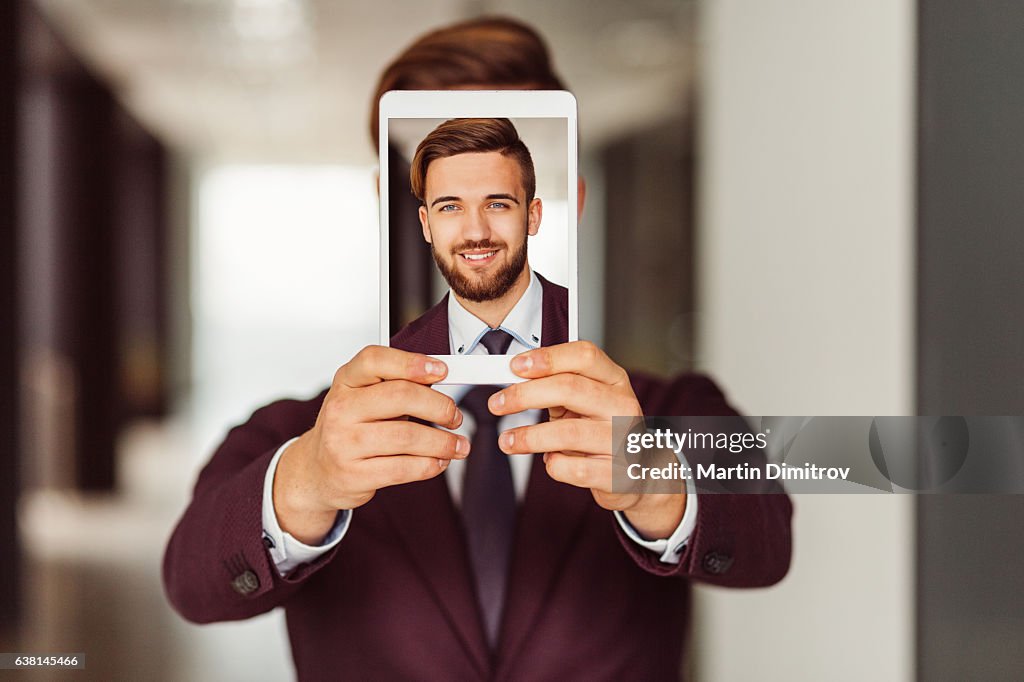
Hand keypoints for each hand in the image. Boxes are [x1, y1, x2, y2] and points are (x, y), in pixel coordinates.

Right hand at [274, 346, 468, 543]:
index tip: (440, 371)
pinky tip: (438, 461)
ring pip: (407, 436)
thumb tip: (439, 381)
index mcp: (346, 381)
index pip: (376, 360)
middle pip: (400, 396)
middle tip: (453, 415)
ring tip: (456, 444)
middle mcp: (341, 409)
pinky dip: (429, 465)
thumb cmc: (348, 428)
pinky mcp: (354, 474)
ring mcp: (344, 443)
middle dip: (439, 406)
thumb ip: (395, 384)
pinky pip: (403, 468)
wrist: (316, 470)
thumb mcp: (363, 396)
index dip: (412, 363)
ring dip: (442, 442)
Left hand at [489, 341, 685, 538]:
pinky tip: (550, 461)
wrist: (640, 474)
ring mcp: (623, 441)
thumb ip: (558, 386)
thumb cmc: (604, 431)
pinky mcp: (617, 475)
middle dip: (525, 395)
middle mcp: (622, 407)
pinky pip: (575, 468)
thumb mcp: (587, 401)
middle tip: (497, 403)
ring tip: (508, 440)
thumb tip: (516, 376)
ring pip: (569, 432)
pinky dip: (554, 465)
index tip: (516, 366)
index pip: (584, 356)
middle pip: (570, 389)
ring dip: (529, 437)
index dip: (548, 358)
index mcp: (614, 380)